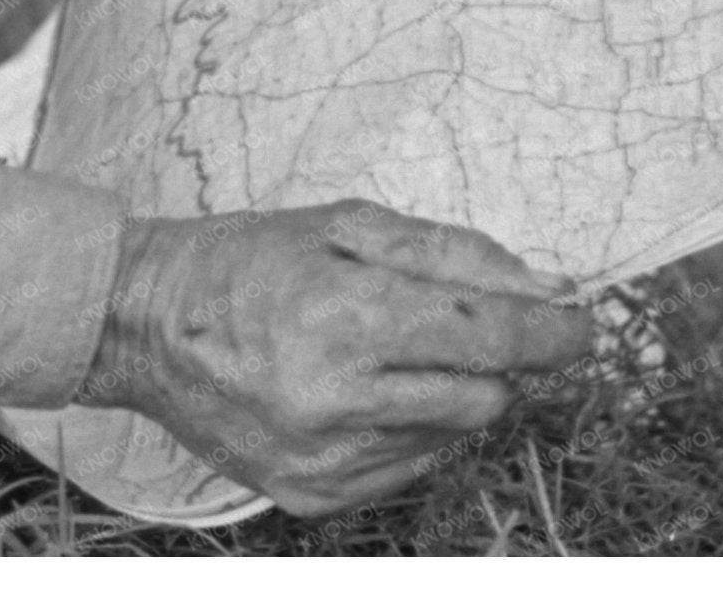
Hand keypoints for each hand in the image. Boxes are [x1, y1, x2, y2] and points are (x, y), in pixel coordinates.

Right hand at [76, 203, 593, 516]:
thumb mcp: (345, 226)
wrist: (143, 326)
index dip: (552, 333)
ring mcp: (325, 459)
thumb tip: (545, 285)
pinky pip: (408, 468)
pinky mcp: (312, 496)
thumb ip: (452, 254)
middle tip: (459, 328)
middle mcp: (338, 399)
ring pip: (450, 435)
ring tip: (383, 355)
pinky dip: (405, 431)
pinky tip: (358, 396)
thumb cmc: (247, 261)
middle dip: (492, 361)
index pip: (491, 337)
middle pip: (485, 397)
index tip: (579, 325)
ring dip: (443, 394)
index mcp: (346, 316)